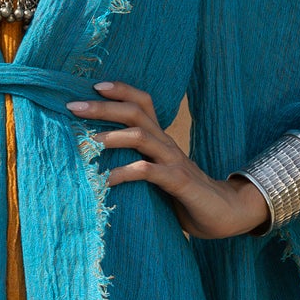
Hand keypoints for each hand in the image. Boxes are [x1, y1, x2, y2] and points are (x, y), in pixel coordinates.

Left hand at [66, 80, 269, 238]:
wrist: (226, 214)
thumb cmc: (185, 195)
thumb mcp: (158, 172)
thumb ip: (137, 161)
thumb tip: (99, 157)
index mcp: (161, 138)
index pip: (142, 102)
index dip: (120, 89)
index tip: (93, 85)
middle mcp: (166, 143)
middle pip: (135, 112)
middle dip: (103, 107)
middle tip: (73, 106)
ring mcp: (174, 161)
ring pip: (140, 136)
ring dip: (110, 136)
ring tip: (85, 144)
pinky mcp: (179, 182)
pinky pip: (147, 171)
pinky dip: (123, 172)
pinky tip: (105, 180)